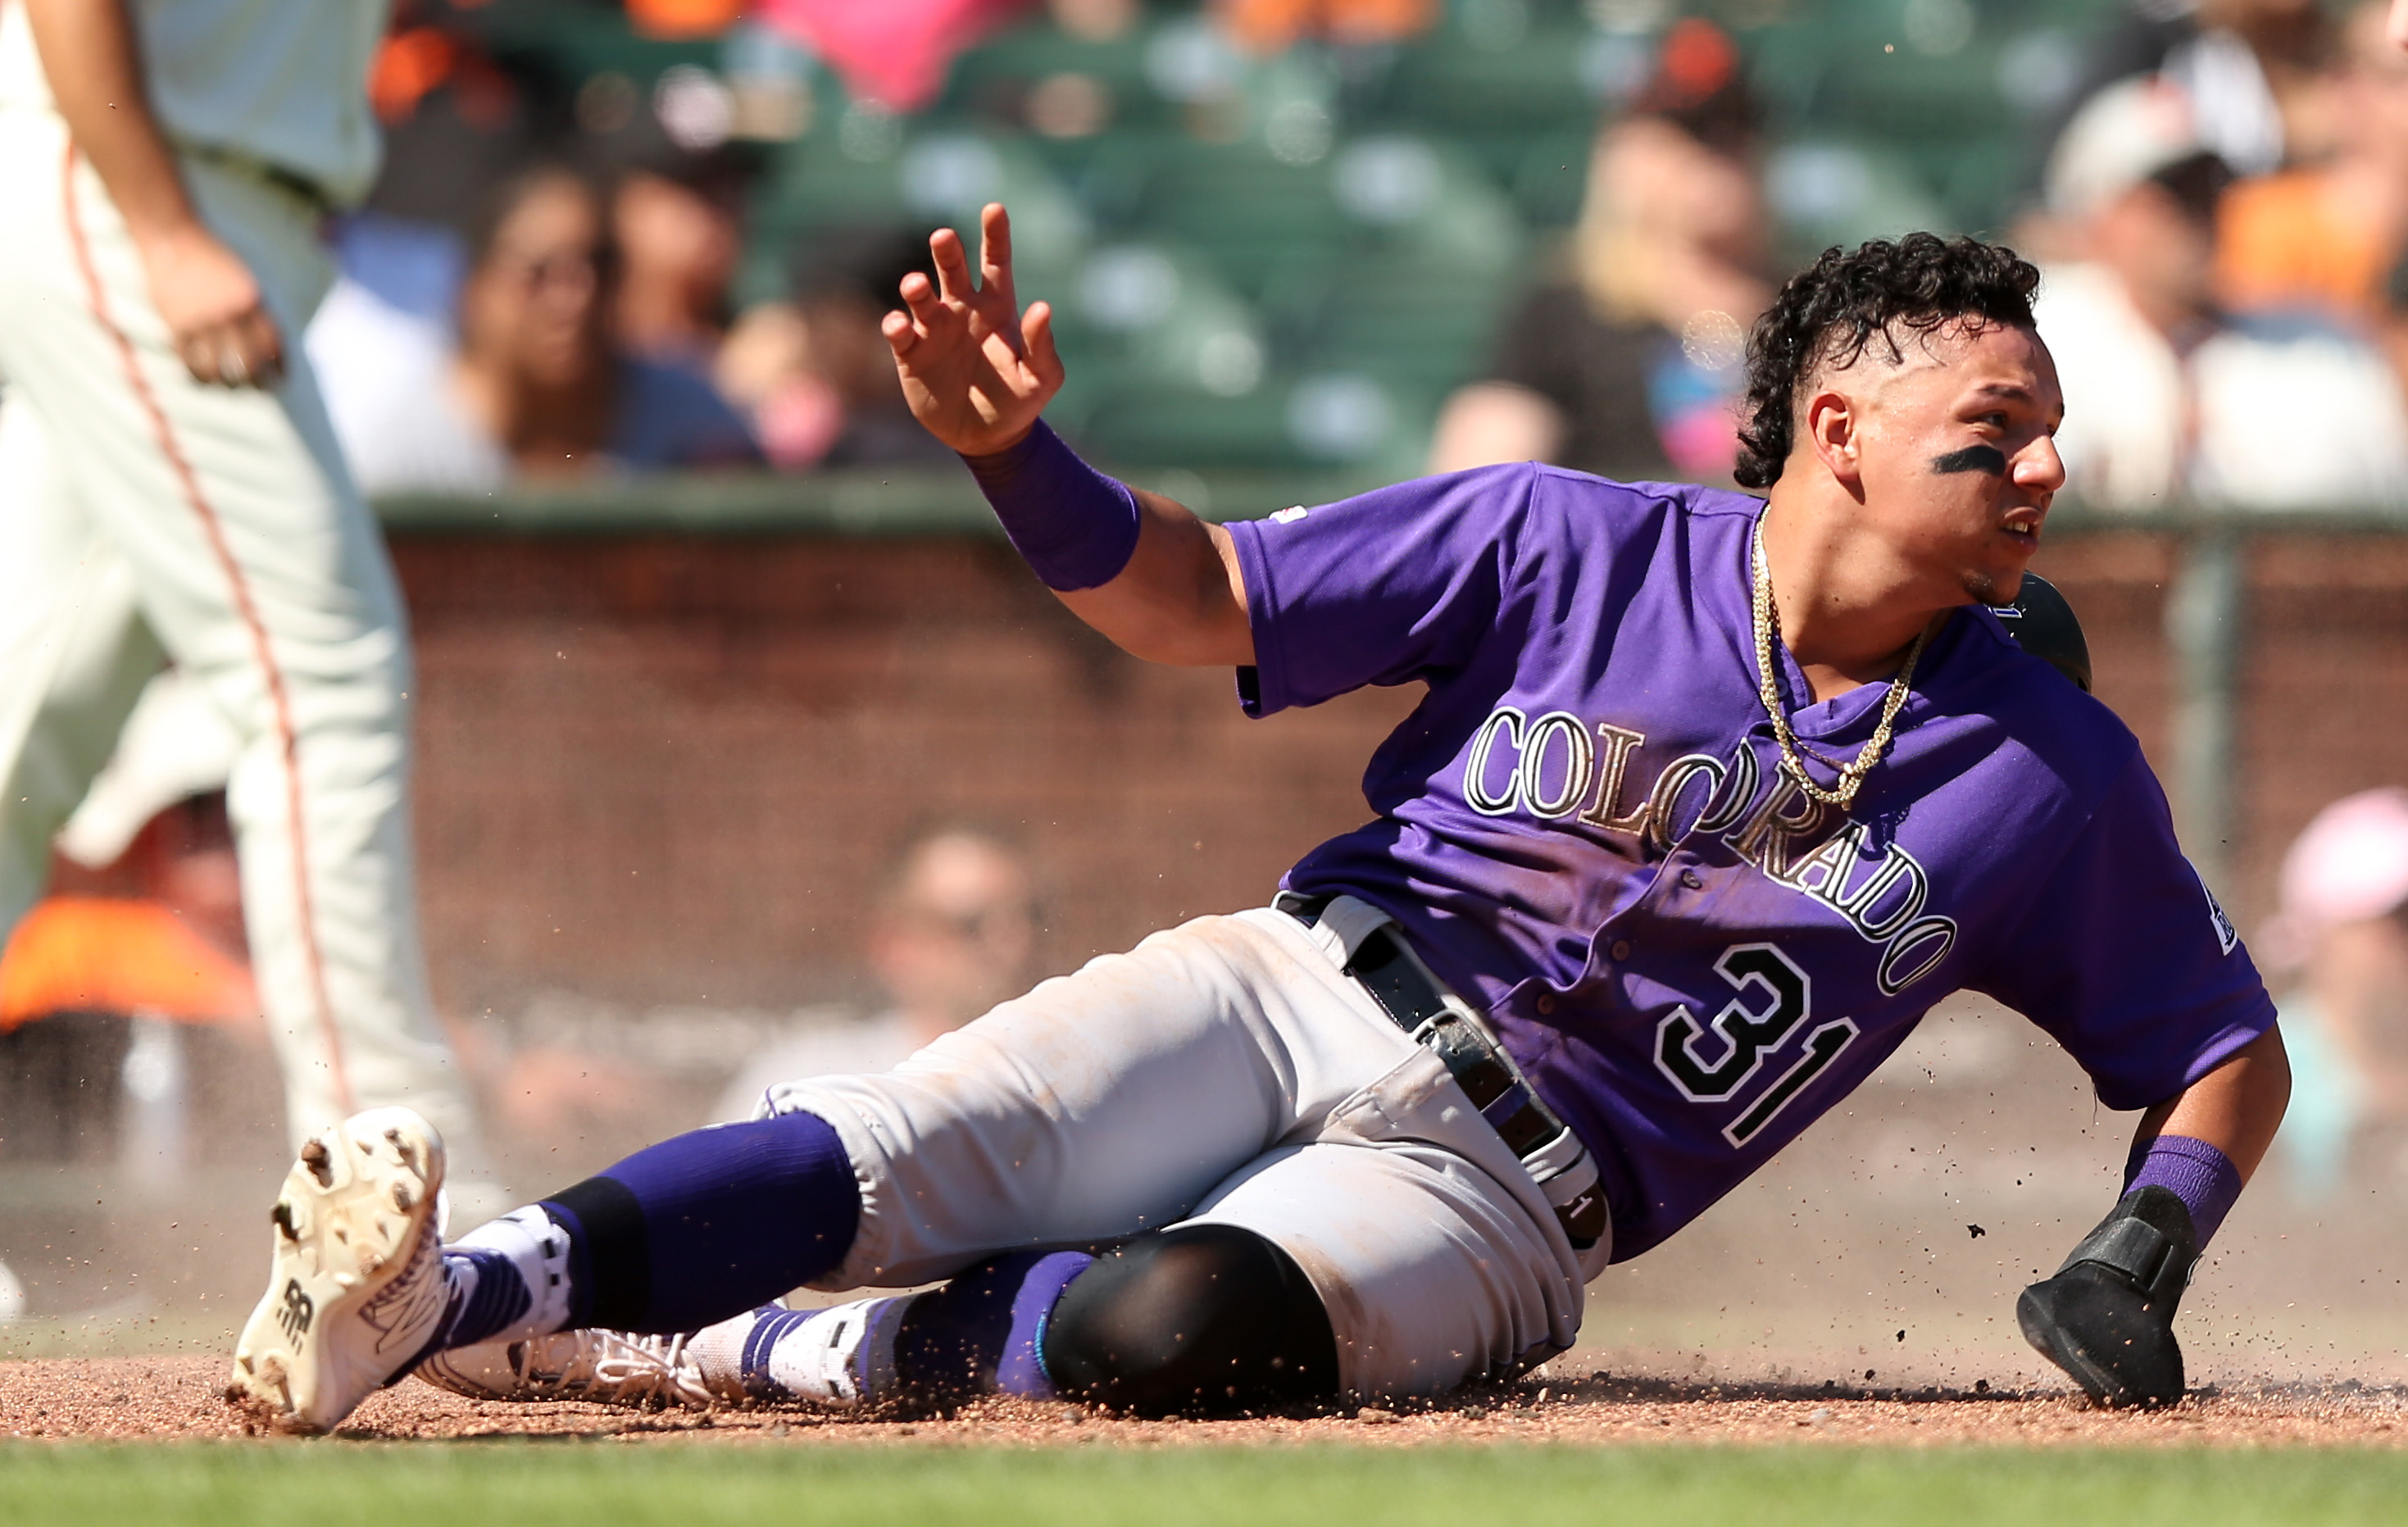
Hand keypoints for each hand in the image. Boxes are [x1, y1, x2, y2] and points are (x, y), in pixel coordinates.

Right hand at [135, 224, 284, 388]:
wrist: (173, 236)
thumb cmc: (211, 257)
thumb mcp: (243, 279)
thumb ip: (254, 309)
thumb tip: (267, 344)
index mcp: (251, 300)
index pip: (273, 344)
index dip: (280, 366)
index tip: (282, 379)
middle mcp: (229, 313)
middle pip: (248, 363)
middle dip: (255, 382)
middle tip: (258, 390)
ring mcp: (201, 319)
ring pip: (217, 368)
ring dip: (225, 383)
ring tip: (229, 387)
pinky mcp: (176, 323)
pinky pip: (188, 360)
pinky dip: (196, 374)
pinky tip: (202, 379)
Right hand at [882, 203, 1063, 455]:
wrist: (988, 438)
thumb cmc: (1020, 402)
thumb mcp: (1042, 378)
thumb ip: (1042, 345)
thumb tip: (1043, 307)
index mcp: (996, 309)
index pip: (996, 263)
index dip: (995, 235)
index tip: (994, 209)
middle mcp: (962, 311)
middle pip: (952, 270)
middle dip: (947, 251)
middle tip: (944, 237)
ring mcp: (934, 330)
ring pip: (920, 297)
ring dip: (916, 288)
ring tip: (916, 285)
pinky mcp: (911, 355)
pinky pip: (899, 333)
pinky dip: (896, 326)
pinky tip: (901, 327)